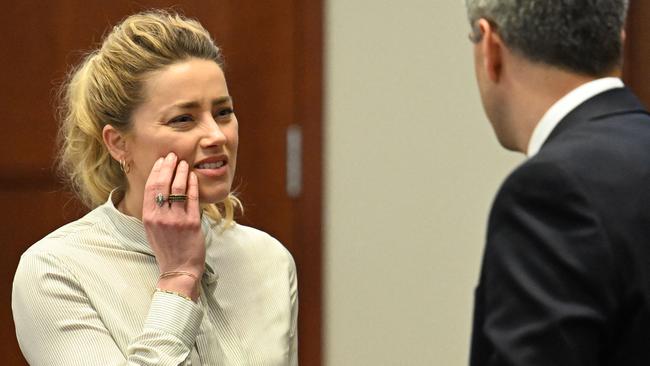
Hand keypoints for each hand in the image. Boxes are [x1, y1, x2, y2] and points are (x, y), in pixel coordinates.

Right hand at [142, 152, 203, 299]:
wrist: (179, 269)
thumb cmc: (167, 249)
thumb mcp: (153, 229)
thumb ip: (155, 210)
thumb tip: (160, 188)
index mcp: (148, 217)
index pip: (150, 188)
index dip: (156, 171)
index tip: (161, 161)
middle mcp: (160, 217)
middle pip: (162, 184)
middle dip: (168, 166)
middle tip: (173, 156)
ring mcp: (176, 220)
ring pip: (178, 188)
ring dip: (181, 172)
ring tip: (184, 163)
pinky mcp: (192, 223)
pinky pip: (192, 198)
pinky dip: (192, 184)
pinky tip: (193, 177)